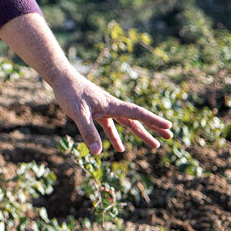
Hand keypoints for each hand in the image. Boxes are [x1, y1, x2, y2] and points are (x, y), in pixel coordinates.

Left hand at [0, 13, 172, 154]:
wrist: (59, 77)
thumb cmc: (70, 93)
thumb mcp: (78, 113)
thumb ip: (88, 132)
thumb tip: (98, 153)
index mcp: (111, 105)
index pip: (137, 113)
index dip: (153, 121)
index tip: (169, 127)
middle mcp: (111, 106)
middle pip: (136, 119)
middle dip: (153, 128)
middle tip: (170, 137)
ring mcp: (103, 108)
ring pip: (125, 123)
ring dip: (138, 134)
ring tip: (154, 145)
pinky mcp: (94, 111)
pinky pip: (108, 125)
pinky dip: (114, 135)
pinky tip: (117, 148)